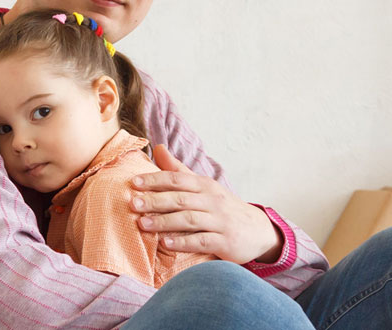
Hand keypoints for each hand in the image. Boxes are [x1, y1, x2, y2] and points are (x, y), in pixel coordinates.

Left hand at [130, 144, 282, 264]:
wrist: (259, 231)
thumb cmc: (223, 207)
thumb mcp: (204, 186)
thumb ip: (179, 170)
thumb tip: (158, 148)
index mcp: (204, 185)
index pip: (177, 179)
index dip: (154, 180)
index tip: (133, 183)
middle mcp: (212, 200)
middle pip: (180, 198)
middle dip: (155, 200)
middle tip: (133, 203)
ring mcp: (219, 221)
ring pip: (188, 219)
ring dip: (164, 222)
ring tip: (142, 224)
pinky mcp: (224, 241)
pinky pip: (201, 241)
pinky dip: (182, 242)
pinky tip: (165, 244)